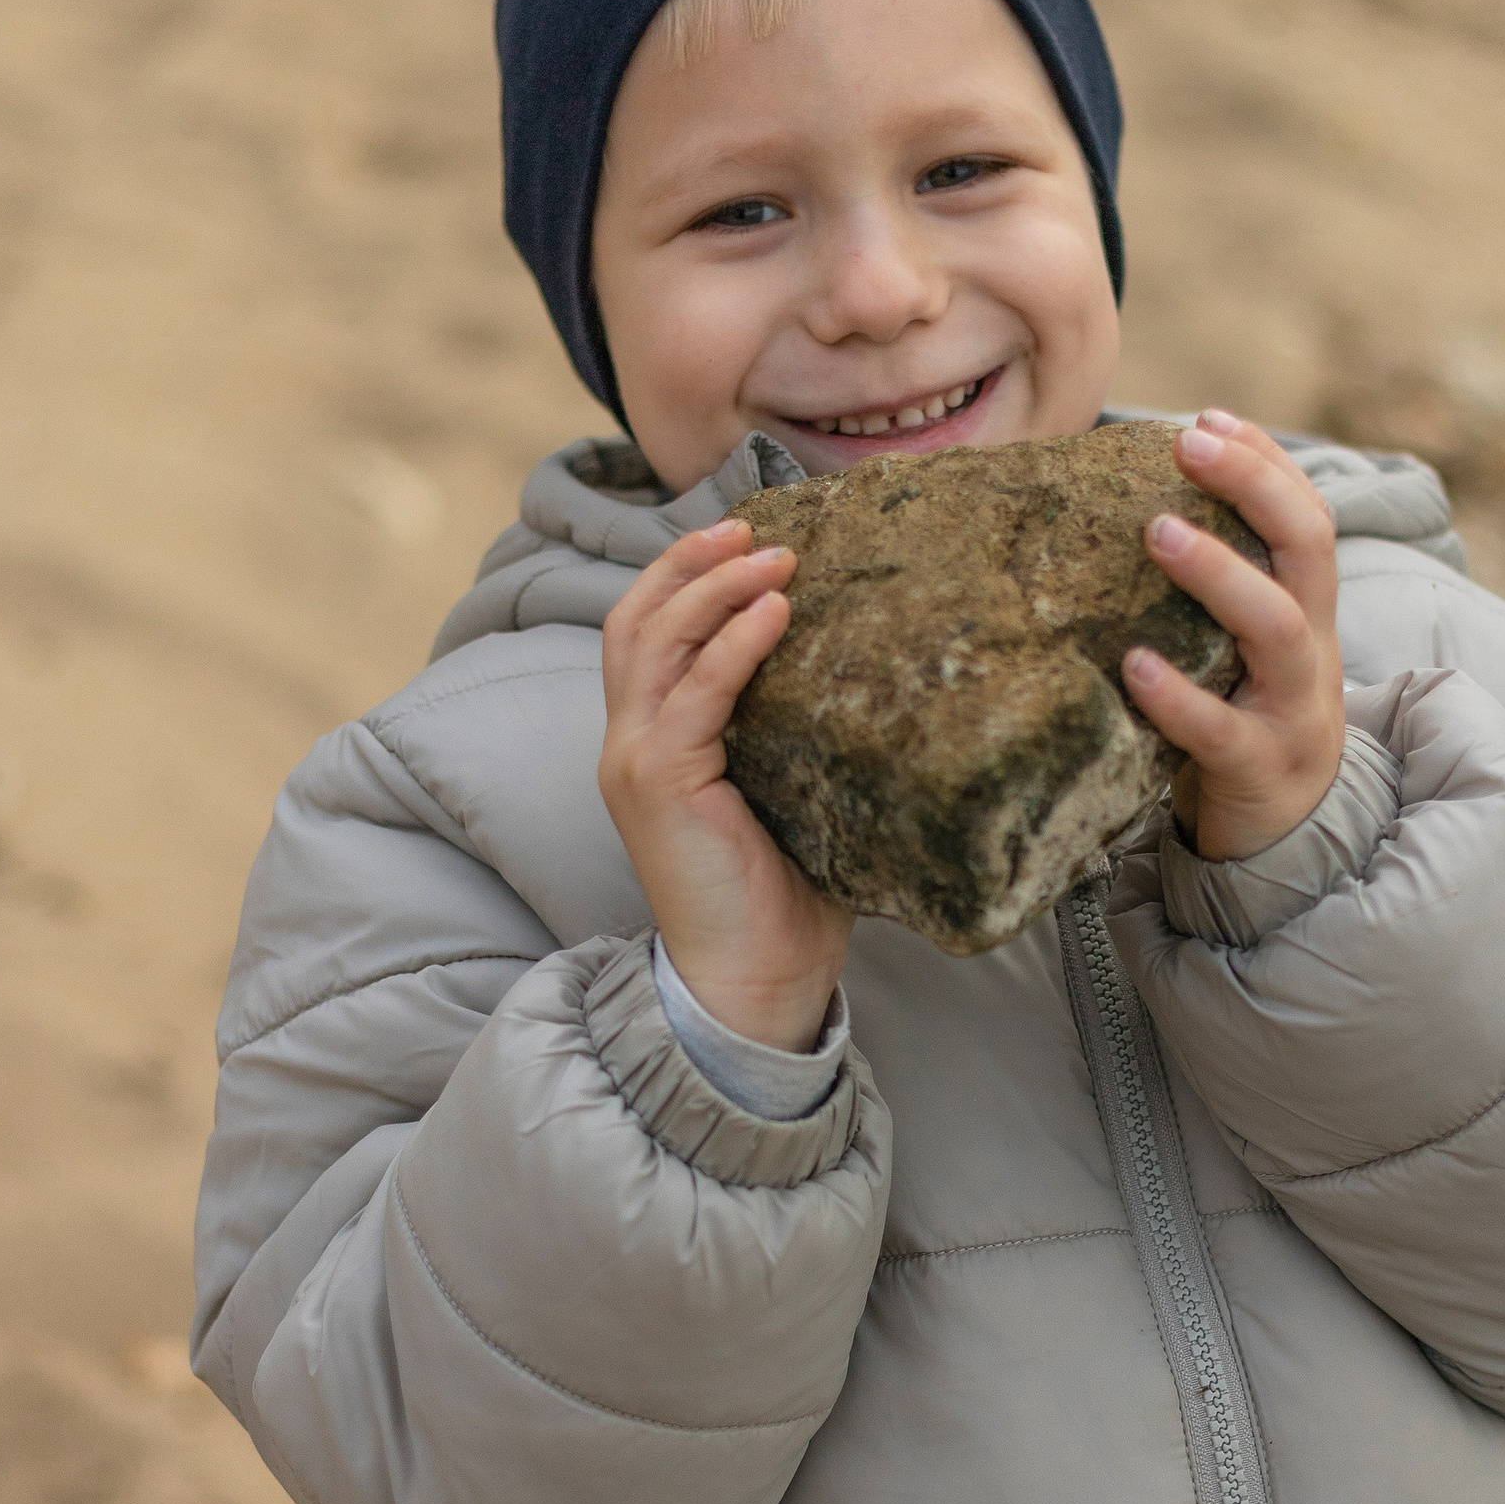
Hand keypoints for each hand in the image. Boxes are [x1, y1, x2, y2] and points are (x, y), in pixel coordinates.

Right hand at [598, 518, 852, 1050]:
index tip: (741, 536)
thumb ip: (800, 734)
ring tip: (772, 555)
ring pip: (654, 642)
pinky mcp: (659, 784)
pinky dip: (734, 644)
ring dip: (713, 587)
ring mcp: (635, 761)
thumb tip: (875, 675)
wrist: (755, 979)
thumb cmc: (785, 897)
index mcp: (653, 744)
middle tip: (751, 524)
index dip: (682, 577)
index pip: (646, 635)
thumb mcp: (791, 794)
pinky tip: (777, 612)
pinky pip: (694, 694)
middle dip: (688, 562)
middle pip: (635, 620)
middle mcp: (629, 744)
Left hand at [1123, 413, 1345, 861]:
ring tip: (1159, 531)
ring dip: (1221, 573)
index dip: (1267, 462)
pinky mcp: (1258, 770)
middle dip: (1255, 484)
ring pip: (1277, 629)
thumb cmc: (1243, 719)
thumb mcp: (1240, 648)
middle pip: (1308, 547)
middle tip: (1188, 441)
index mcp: (1306, 610)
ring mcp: (1292, 709)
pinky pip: (1222, 731)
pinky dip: (1179, 698)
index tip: (1208, 417)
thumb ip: (1213, 590)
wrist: (1288, 836)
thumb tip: (1130, 507)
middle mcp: (1310, 648)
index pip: (1306, 516)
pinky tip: (1135, 667)